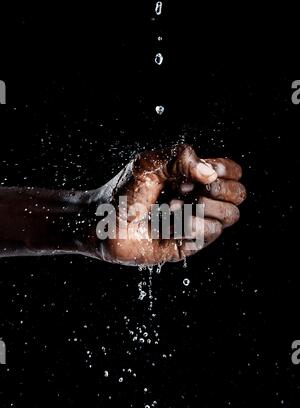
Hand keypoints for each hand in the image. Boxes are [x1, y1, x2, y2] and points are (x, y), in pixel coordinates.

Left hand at [86, 144, 245, 265]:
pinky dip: (190, 225)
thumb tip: (210, 174)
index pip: (232, 173)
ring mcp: (195, 225)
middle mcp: (199, 201)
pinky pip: (209, 234)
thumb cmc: (123, 190)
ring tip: (171, 207)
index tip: (202, 170)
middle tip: (186, 189)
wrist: (101, 221)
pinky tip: (168, 223)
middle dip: (219, 189)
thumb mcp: (150, 163)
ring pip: (230, 216)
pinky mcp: (187, 246)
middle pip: (238, 195)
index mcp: (194, 179)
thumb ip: (182, 157)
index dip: (226, 170)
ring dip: (203, 207)